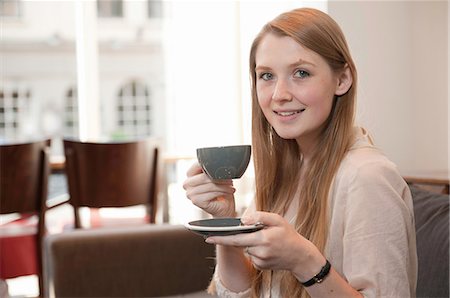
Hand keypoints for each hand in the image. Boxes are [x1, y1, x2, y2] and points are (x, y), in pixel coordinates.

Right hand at [182, 162, 236, 217]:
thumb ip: (214, 169)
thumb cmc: (220, 190)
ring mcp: (190, 193)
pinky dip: (222, 192)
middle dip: (219, 178)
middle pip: (204, 176)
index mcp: (190, 174)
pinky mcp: (196, 201)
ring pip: (209, 185)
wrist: (223, 207)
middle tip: (230, 180)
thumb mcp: (217, 176)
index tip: (223, 168)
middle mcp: (187, 183)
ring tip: (231, 186)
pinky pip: (211, 193)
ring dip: (223, 186)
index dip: (212, 165)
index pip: (199, 164)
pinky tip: (228, 192)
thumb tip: (220, 161)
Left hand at [206, 211, 324, 275]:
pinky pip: (251, 255)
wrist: (300, 256)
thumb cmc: (288, 235)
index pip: (237, 238)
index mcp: (262, 239)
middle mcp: (260, 252)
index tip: (208, 237)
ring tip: (265, 240)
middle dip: (229, 239)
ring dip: (250, 243)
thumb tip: (243, 219)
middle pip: (239, 243)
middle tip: (219, 236)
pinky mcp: (260, 266)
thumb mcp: (277, 220)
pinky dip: (255, 250)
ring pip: (246, 248)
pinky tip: (266, 248)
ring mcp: (260, 261)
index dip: (221, 238)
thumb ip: (260, 216)